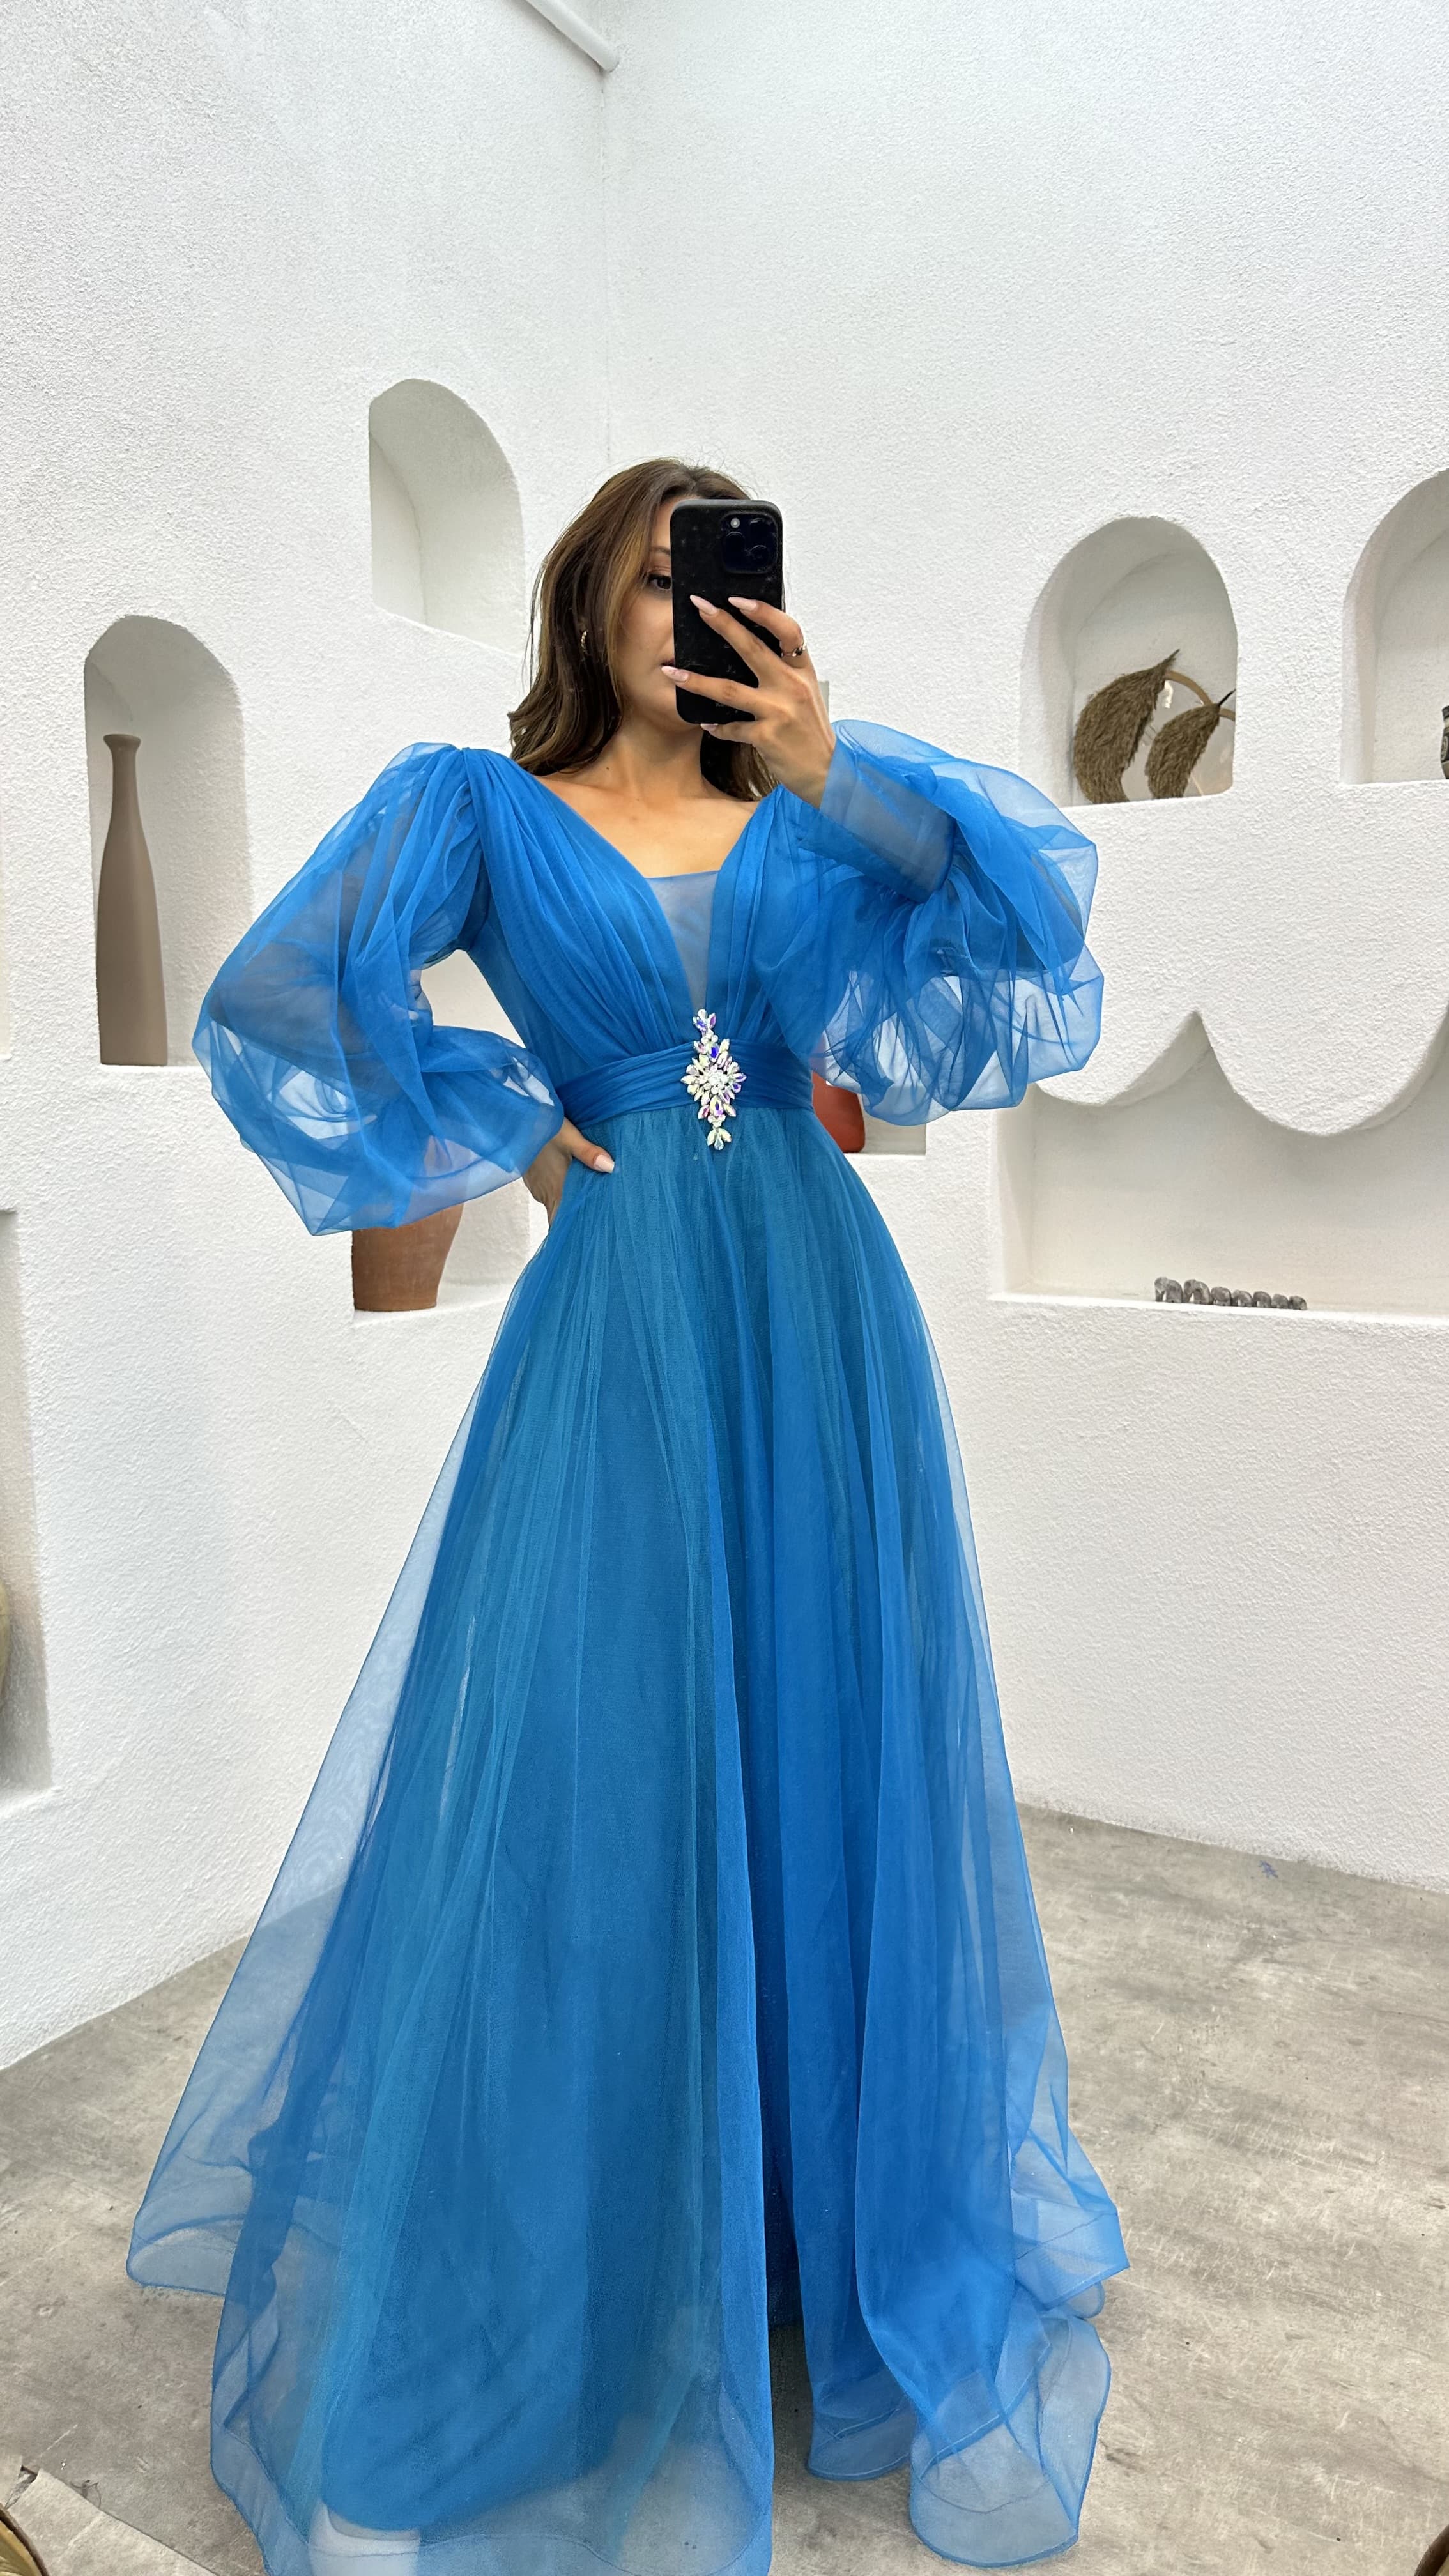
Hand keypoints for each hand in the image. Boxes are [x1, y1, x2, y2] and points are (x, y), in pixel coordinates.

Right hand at [523, 1118, 612, 1226]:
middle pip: (560, 1216)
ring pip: (556, 1203)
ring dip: (569, 1204)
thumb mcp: (568, 1136)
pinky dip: (561, 1191)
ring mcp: (538, 1186)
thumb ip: (588, 1153)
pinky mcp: (534, 1179)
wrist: (513, 1119)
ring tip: (589, 1204)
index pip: (561, 1223)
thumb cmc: (540, 1125)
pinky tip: (572, 1184)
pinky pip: (550, 1191)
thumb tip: (611, 1167)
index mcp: (556, 1188)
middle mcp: (546, 1192)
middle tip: (595, 1225)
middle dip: (575, 1220)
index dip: (571, 1234)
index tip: (585, 1241)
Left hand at [663, 597, 835, 805]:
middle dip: (722, 624)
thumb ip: (784, 671)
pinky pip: (731, 728)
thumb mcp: (806, 693)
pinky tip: (706, 724)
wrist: (827, 772)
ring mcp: (779, 711)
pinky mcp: (767, 737)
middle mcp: (792, 686)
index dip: (764, 612)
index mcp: (803, 671)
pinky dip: (717, 727)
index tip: (738, 599)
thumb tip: (751, 649)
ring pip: (729, 690)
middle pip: (752, 648)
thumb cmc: (812, 732)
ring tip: (671, 672)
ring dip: (697, 680)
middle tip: (699, 607)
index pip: (788, 630)